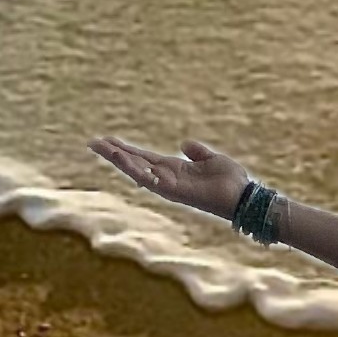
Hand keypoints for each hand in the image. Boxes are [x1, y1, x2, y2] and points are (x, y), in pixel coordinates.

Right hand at [88, 135, 250, 221]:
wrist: (244, 196)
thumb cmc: (232, 181)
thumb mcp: (212, 159)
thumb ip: (198, 152)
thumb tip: (185, 144)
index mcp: (174, 169)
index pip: (144, 158)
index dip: (127, 149)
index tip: (108, 140)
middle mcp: (167, 178)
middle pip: (135, 163)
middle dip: (114, 153)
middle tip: (93, 142)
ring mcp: (168, 185)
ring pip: (137, 171)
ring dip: (119, 160)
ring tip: (100, 147)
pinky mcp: (173, 191)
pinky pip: (149, 179)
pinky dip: (134, 169)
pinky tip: (121, 158)